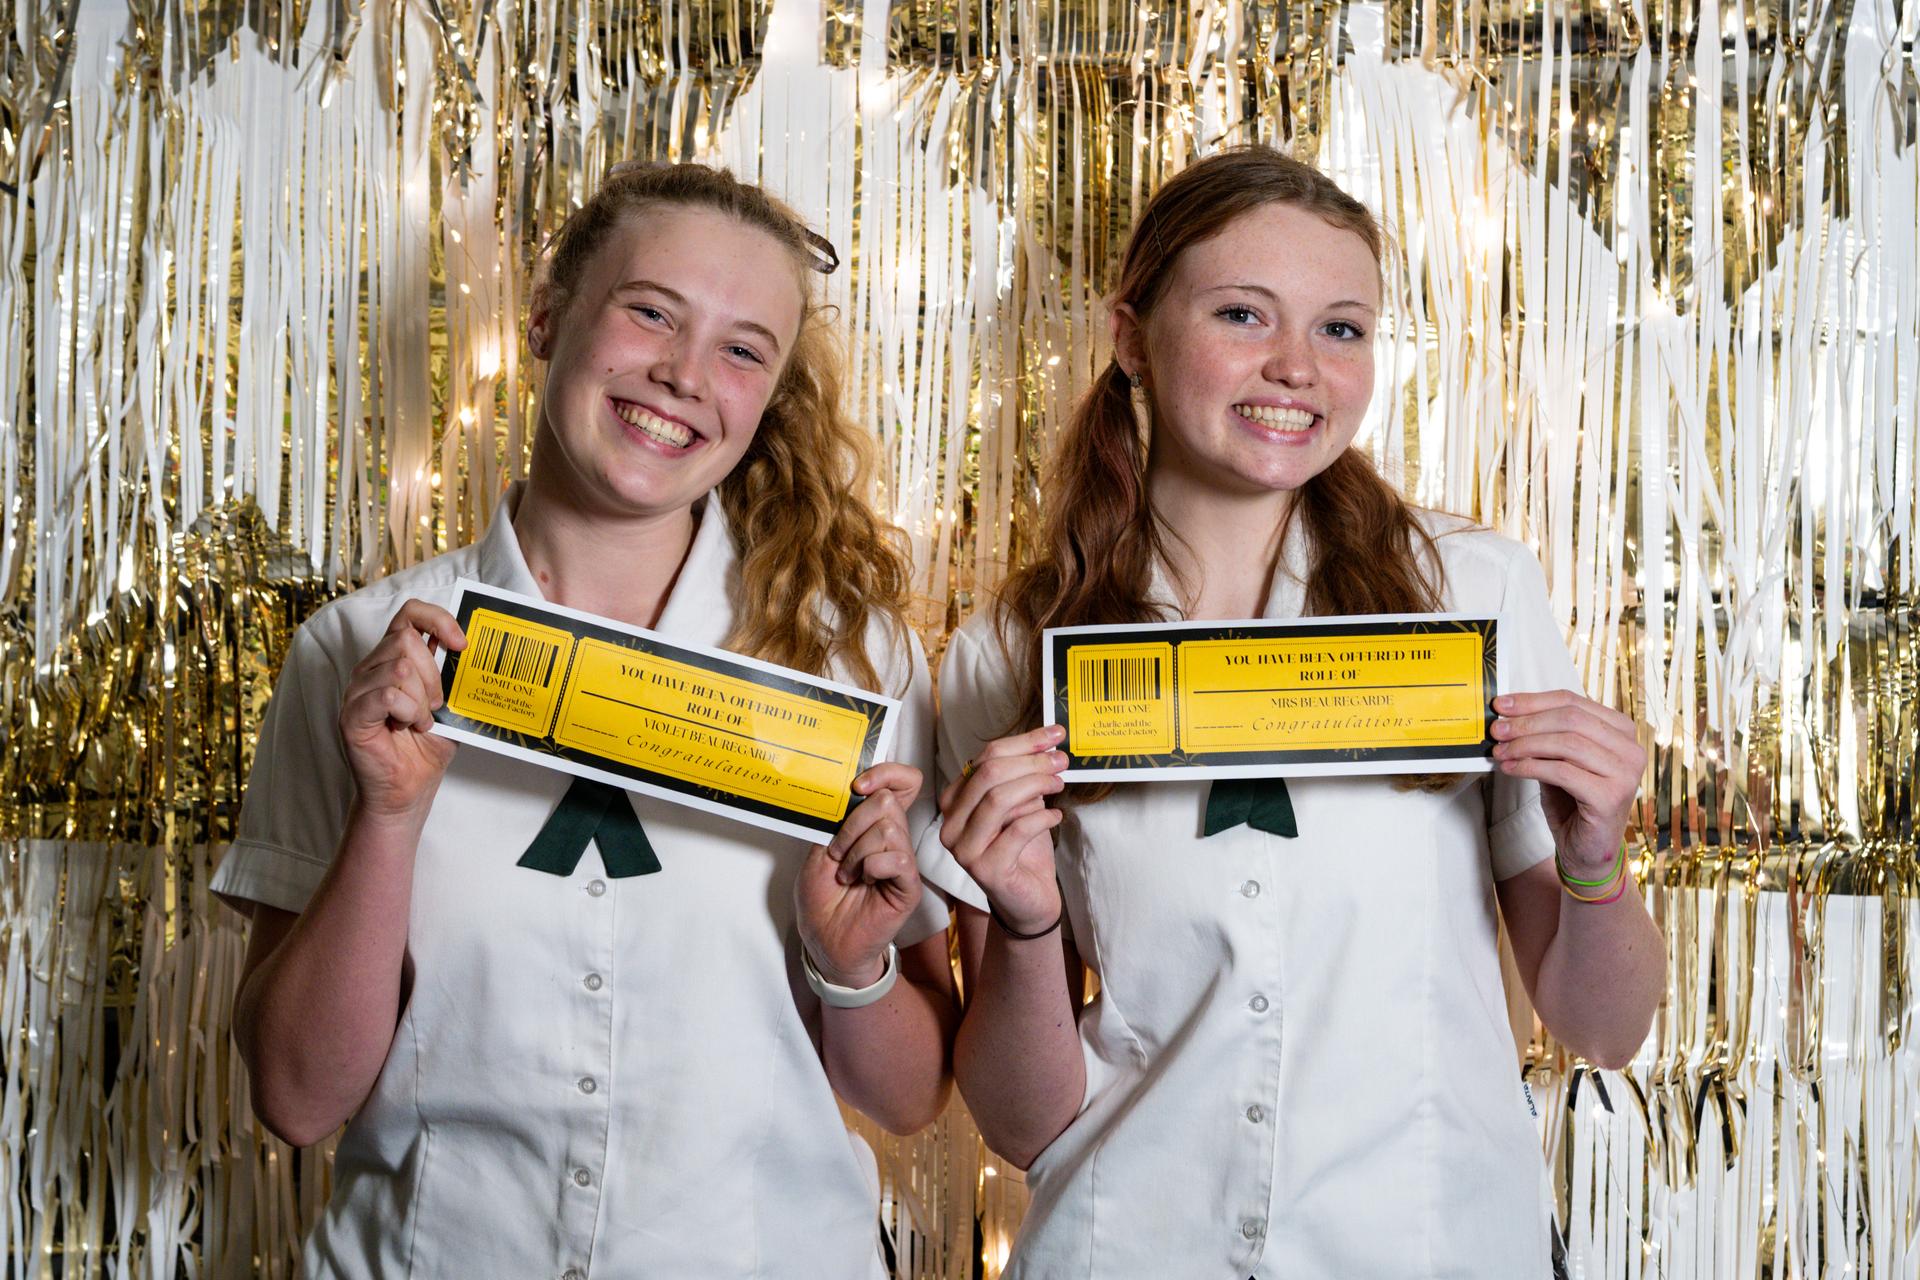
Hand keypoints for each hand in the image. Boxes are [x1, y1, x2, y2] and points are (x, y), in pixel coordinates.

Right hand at [340, 600, 465, 820]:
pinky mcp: (352, 714)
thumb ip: (454, 674)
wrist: (409, 788)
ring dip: (421, 700)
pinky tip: (406, 727)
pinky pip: (387, 695)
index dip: (437, 620)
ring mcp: (358, 690)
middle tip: (435, 705)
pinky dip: (407, 712)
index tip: (461, 644)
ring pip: (400, 668)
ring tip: (419, 721)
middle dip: (433, 675)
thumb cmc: (427, 746)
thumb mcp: (450, 703)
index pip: (409, 614)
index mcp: (393, 658)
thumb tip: (473, 647)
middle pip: (406, 641)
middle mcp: (371, 668)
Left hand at [795, 763, 924, 987]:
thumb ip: (837, 820)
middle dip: (853, 824)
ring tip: (846, 873)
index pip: (903, 783)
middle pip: (888, 801)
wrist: (824, 941)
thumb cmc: (822, 900)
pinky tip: (862, 882)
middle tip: (837, 852)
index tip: (857, 785)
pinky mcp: (908, 886)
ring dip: (856, 851)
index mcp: (874, 825)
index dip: (887, 773)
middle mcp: (893, 839)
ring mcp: (903, 862)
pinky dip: (870, 867)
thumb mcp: (818, 850)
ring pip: (889, 829)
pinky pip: (897, 860)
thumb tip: (850, 790)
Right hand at [937, 724, 1067, 934]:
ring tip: (1059, 784)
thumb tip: (1048, 742)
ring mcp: (964, 848)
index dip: (1023, 742)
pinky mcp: (986, 870)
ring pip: (998, 799)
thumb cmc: (1023, 848)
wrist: (1028, 900)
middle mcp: (951, 823)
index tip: (1054, 735)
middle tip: (1061, 760)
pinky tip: (1056, 816)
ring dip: (1036, 785)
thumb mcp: (1021, 804)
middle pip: (988, 775)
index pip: (984, 758)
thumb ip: (1023, 776)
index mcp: (954, 800)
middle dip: (1030, 762)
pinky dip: (1042, 818)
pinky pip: (1017, 831)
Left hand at [1490, 690, 1645, 874]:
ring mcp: (1625, 774)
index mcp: (1621, 731)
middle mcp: (1630, 749)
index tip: (1502, 704)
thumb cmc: (1573, 803)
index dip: (1533, 701)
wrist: (1587, 850)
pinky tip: (1511, 769)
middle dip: (1527, 722)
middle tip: (1497, 729)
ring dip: (1526, 745)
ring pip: (1567, 743)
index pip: (1573, 702)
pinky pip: (1562, 772)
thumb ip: (1544, 736)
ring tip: (1501, 751)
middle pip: (1570, 719)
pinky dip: (1530, 767)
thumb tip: (1508, 715)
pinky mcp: (1611, 797)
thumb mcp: (1558, 760)